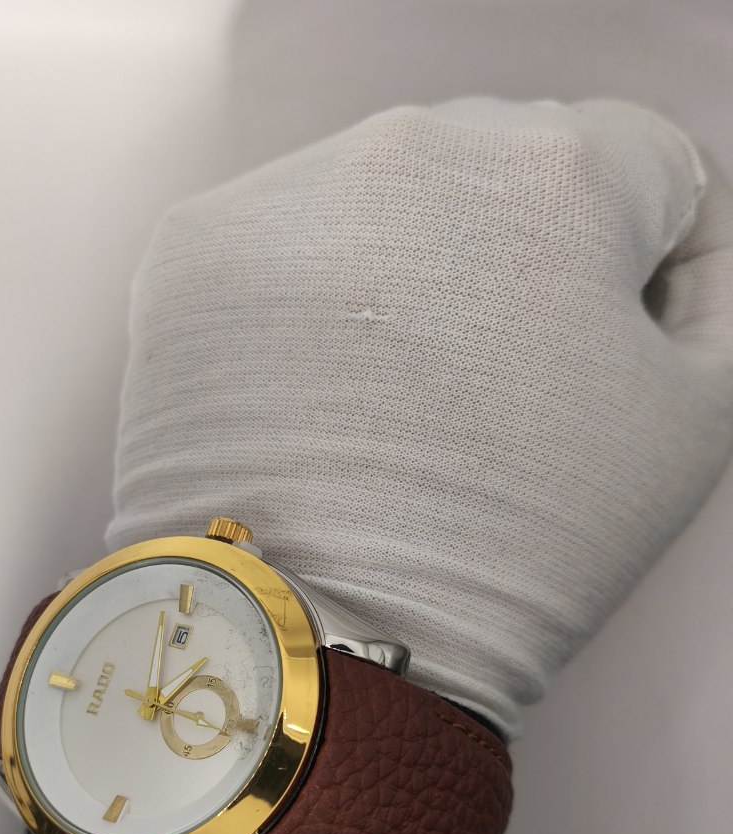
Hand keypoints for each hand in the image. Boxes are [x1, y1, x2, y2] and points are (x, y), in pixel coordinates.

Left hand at [105, 98, 732, 738]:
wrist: (329, 640)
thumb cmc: (516, 548)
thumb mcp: (689, 423)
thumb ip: (703, 298)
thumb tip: (665, 254)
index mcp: (564, 178)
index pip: (642, 167)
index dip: (636, 267)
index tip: (596, 345)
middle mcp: (418, 149)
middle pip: (504, 166)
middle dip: (519, 255)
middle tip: (492, 383)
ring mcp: (291, 193)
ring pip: (386, 193)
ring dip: (408, 266)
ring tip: (393, 400)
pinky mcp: (196, 250)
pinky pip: (286, 240)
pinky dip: (308, 298)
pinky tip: (316, 391)